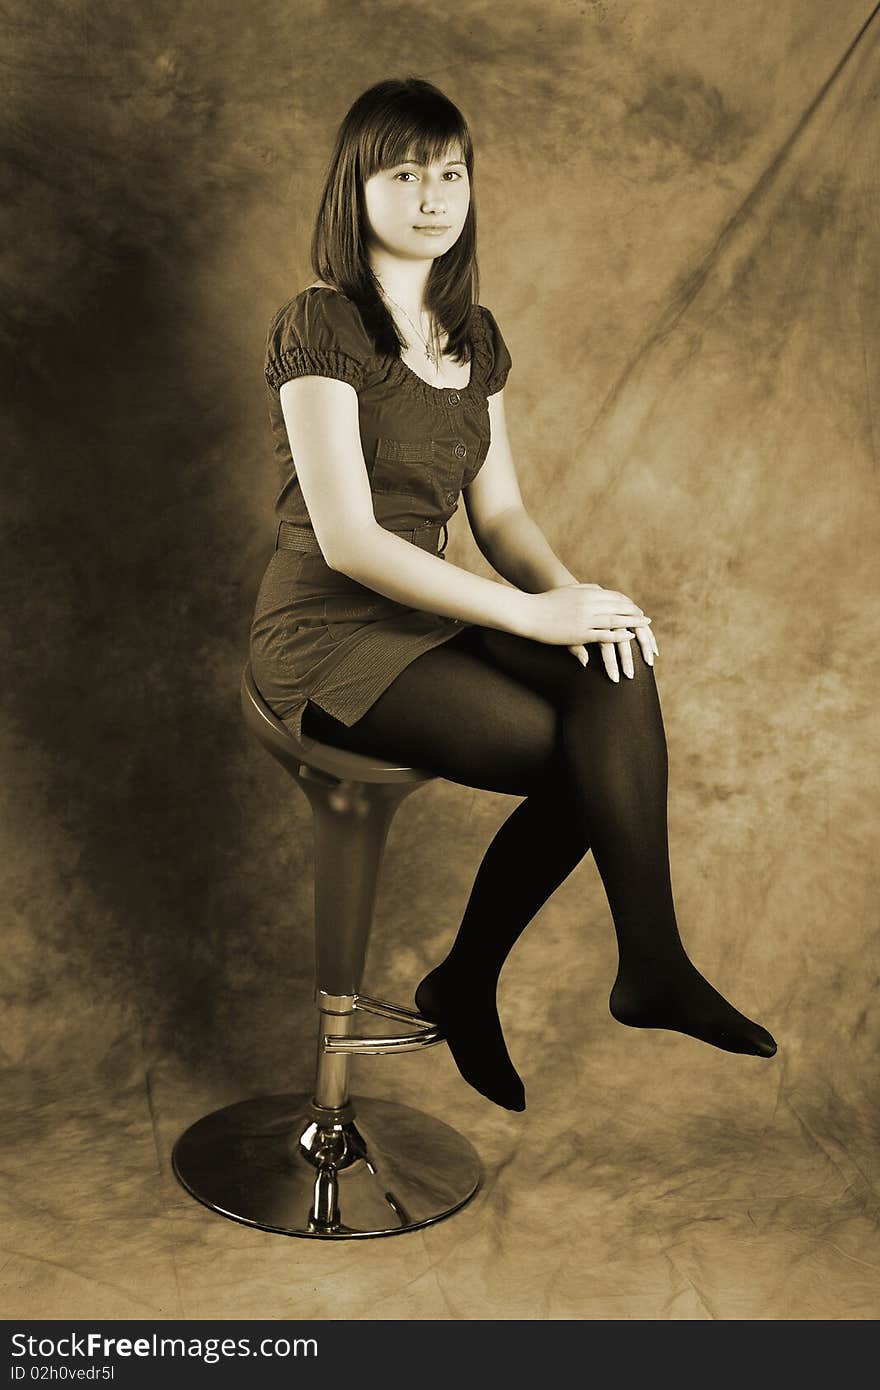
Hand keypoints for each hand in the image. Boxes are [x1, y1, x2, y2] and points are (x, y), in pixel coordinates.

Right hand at [529, 581, 657, 681]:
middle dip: (635, 613)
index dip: (627, 603)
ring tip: (645, 627)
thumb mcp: (569, 591)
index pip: (614, 597)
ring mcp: (586, 619)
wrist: (529, 613)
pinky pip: (604, 635)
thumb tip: (600, 589)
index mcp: (587, 593)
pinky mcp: (580, 633)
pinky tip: (629, 637)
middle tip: (647, 619)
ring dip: (633, 623)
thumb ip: (586, 589)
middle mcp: (590, 604)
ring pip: (615, 620)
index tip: (636, 608)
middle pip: (619, 607)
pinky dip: (619, 635)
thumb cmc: (547, 601)